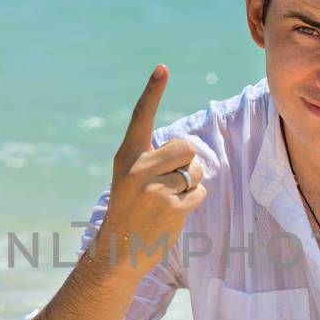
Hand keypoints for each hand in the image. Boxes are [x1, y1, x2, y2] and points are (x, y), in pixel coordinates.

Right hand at [94, 64, 205, 267]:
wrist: (119, 251)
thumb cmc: (130, 210)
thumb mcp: (131, 179)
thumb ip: (153, 159)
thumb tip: (189, 152)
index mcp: (127, 157)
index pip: (140, 117)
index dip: (152, 91)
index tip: (162, 68)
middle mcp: (138, 169)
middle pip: (185, 147)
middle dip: (187, 162)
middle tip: (170, 181)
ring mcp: (155, 189)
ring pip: (195, 171)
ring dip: (190, 184)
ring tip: (167, 200)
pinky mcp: (172, 208)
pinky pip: (199, 192)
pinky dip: (193, 201)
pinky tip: (173, 213)